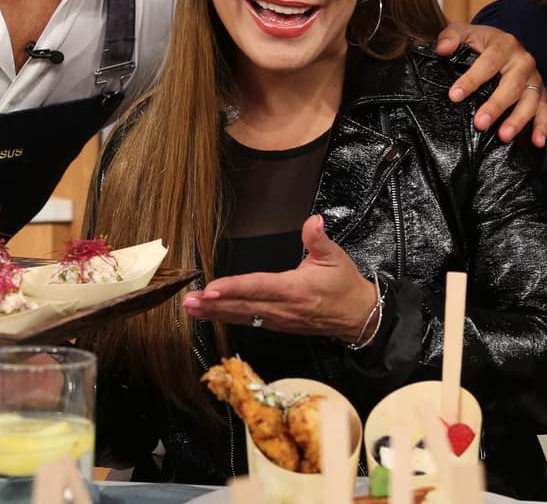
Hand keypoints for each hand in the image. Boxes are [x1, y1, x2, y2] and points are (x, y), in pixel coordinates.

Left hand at [182, 215, 376, 343]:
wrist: (358, 316)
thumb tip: (313, 220)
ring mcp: (279, 320)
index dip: (233, 288)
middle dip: (213, 304)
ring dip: (215, 313)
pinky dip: (228, 318)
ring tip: (192, 309)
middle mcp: (283, 307)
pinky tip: (211, 315)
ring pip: (242, 317)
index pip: (258, 287)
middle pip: (243, 306)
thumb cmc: (344, 286)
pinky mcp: (278, 325)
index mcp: (295, 288)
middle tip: (189, 301)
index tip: (211, 288)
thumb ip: (318, 239)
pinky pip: (249, 322)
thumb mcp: (335, 257)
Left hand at [435, 22, 546, 145]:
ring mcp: (534, 79)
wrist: (504, 43)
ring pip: (530, 100)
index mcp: (504, 45)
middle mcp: (523, 61)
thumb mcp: (465, 33)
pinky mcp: (541, 93)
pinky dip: (542, 126)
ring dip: (518, 119)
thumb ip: (450, 37)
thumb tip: (442, 49)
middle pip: (512, 85)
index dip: (471, 80)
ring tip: (503, 136)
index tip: (455, 96)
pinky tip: (537, 142)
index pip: (488, 64)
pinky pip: (544, 111)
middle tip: (480, 123)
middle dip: (496, 106)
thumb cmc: (481, 42)